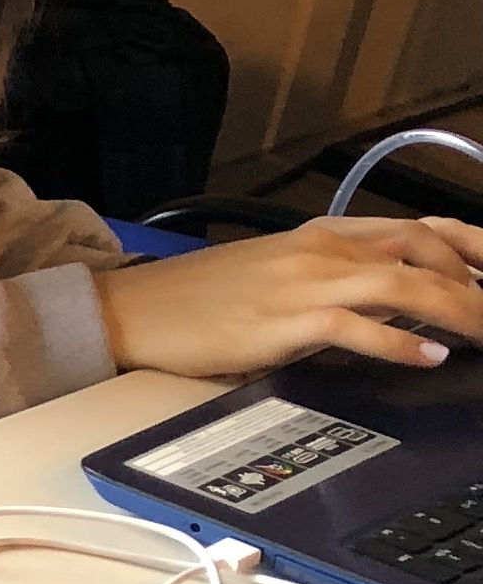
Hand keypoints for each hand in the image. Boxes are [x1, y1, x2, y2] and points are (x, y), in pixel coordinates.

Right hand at [96, 214, 482, 376]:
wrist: (134, 308)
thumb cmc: (199, 299)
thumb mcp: (276, 276)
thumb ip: (333, 280)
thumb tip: (389, 307)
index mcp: (322, 235)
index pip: (418, 228)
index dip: (471, 248)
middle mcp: (322, 249)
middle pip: (425, 250)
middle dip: (477, 279)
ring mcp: (305, 282)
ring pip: (405, 283)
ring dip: (459, 309)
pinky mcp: (285, 319)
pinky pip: (359, 326)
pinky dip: (402, 341)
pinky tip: (429, 355)